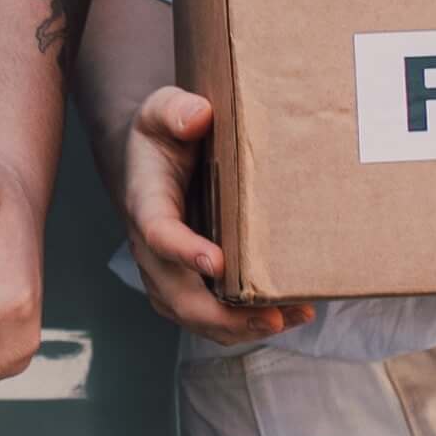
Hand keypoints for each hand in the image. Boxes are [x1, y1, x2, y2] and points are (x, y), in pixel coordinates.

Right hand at [120, 86, 312, 345]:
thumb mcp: (162, 109)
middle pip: (178, 295)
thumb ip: (175, 109)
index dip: (184, 252)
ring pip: (195, 316)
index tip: (217, 262)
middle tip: (270, 316)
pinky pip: (209, 317)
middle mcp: (151, 249)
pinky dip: (244, 325)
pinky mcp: (186, 285)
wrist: (151, 161)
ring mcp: (166, 273)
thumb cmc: (163, 136)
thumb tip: (200, 115)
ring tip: (290, 318)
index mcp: (145, 203)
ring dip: (240, 326)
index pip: (158, 233)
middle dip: (223, 314)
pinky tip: (286, 316)